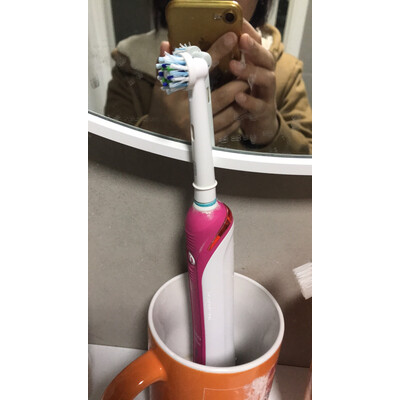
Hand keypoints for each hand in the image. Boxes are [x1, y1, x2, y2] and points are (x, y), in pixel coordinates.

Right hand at [145, 36, 249, 142]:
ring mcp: (199, 129)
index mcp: (176, 95)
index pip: (198, 70)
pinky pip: (228, 129)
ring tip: (247, 90)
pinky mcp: (206, 140)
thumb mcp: (160, 87)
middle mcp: (188, 113)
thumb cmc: (161, 109)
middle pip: (220, 96)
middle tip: (248, 74)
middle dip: (237, 84)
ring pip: (228, 114)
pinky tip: (241, 109)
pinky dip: (237, 118)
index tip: (230, 38)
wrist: (158, 139)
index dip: (216, 53)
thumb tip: (167, 44)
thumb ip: (165, 66)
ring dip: (241, 101)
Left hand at [229, 20, 278, 145]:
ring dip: (251, 71)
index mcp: (259, 66)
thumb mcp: (238, 78)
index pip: (259, 46)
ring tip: (234, 67)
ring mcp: (267, 94)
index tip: (240, 26)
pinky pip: (259, 105)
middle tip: (241, 40)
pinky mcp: (263, 112)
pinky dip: (249, 101)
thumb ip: (231, 63)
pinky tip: (238, 96)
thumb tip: (210, 46)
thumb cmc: (245, 97)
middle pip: (267, 59)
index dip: (252, 36)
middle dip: (254, 49)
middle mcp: (266, 77)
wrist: (259, 124)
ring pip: (267, 79)